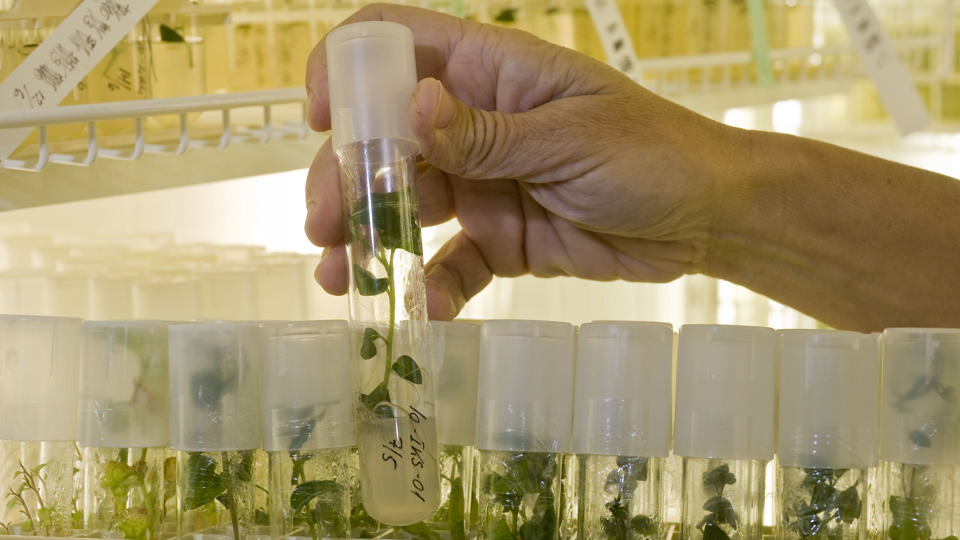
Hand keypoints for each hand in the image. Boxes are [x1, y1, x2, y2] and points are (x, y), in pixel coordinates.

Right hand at [304, 3, 744, 319]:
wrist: (708, 219)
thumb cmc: (655, 153)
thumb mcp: (572, 139)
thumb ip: (489, 134)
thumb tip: (411, 107)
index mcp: (493, 73)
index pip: (398, 44)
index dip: (348, 68)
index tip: (321, 117)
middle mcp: (476, 123)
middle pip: (386, 137)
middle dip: (348, 177)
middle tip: (326, 223)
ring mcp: (485, 182)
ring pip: (406, 204)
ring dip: (371, 237)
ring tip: (342, 273)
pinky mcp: (500, 237)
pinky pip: (452, 262)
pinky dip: (433, 285)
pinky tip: (421, 309)